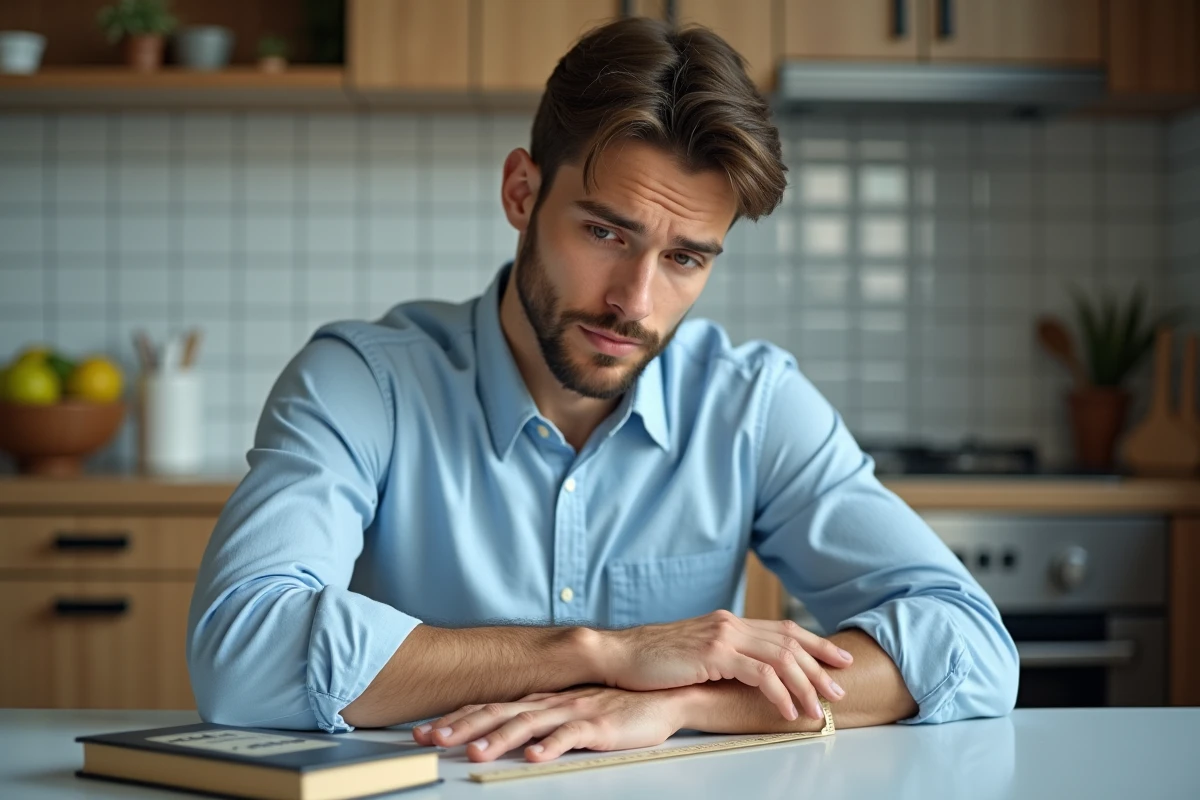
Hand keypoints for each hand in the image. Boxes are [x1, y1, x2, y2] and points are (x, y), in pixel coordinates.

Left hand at [411, 686, 683, 762]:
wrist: (660, 698)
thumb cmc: (614, 709)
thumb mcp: (567, 713)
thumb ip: (536, 721)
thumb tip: (500, 735)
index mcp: (540, 701)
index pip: (490, 708)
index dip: (456, 719)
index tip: (425, 732)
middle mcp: (551, 702)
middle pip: (499, 714)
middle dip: (463, 727)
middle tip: (433, 740)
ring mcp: (574, 711)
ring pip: (529, 724)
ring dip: (500, 739)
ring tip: (476, 753)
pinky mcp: (599, 724)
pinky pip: (572, 736)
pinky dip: (551, 745)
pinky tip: (535, 756)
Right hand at [598, 611, 851, 721]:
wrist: (620, 655)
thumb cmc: (652, 662)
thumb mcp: (695, 654)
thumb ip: (722, 657)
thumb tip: (748, 676)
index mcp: (728, 623)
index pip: (782, 630)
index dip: (815, 643)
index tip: (838, 659)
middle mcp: (730, 624)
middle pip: (789, 641)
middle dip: (819, 667)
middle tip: (839, 691)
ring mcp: (722, 637)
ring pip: (780, 657)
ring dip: (803, 685)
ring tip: (817, 709)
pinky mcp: (713, 654)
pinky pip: (758, 674)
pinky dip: (778, 693)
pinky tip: (786, 710)